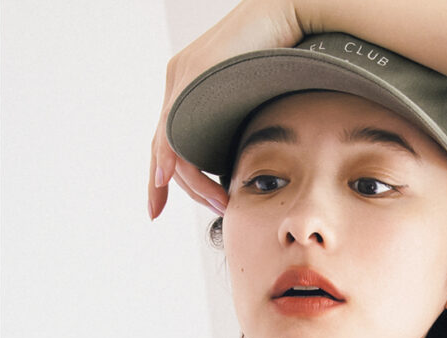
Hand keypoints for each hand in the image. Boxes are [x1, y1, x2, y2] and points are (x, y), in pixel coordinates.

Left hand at [148, 0, 304, 218]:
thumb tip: (248, 162)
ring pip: (168, 144)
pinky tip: (168, 177)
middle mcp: (179, 83)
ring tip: (219, 202)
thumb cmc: (286, 57)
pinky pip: (172, 124)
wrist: (290, 14)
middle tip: (218, 210)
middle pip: (166, 151)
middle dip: (187, 190)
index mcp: (190, 91)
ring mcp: (183, 76)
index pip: (169, 145)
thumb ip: (242, 126)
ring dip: (191, 181)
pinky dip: (169, 154)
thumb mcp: (258, 102)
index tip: (156, 210)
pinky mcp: (192, 72)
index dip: (162, 181)